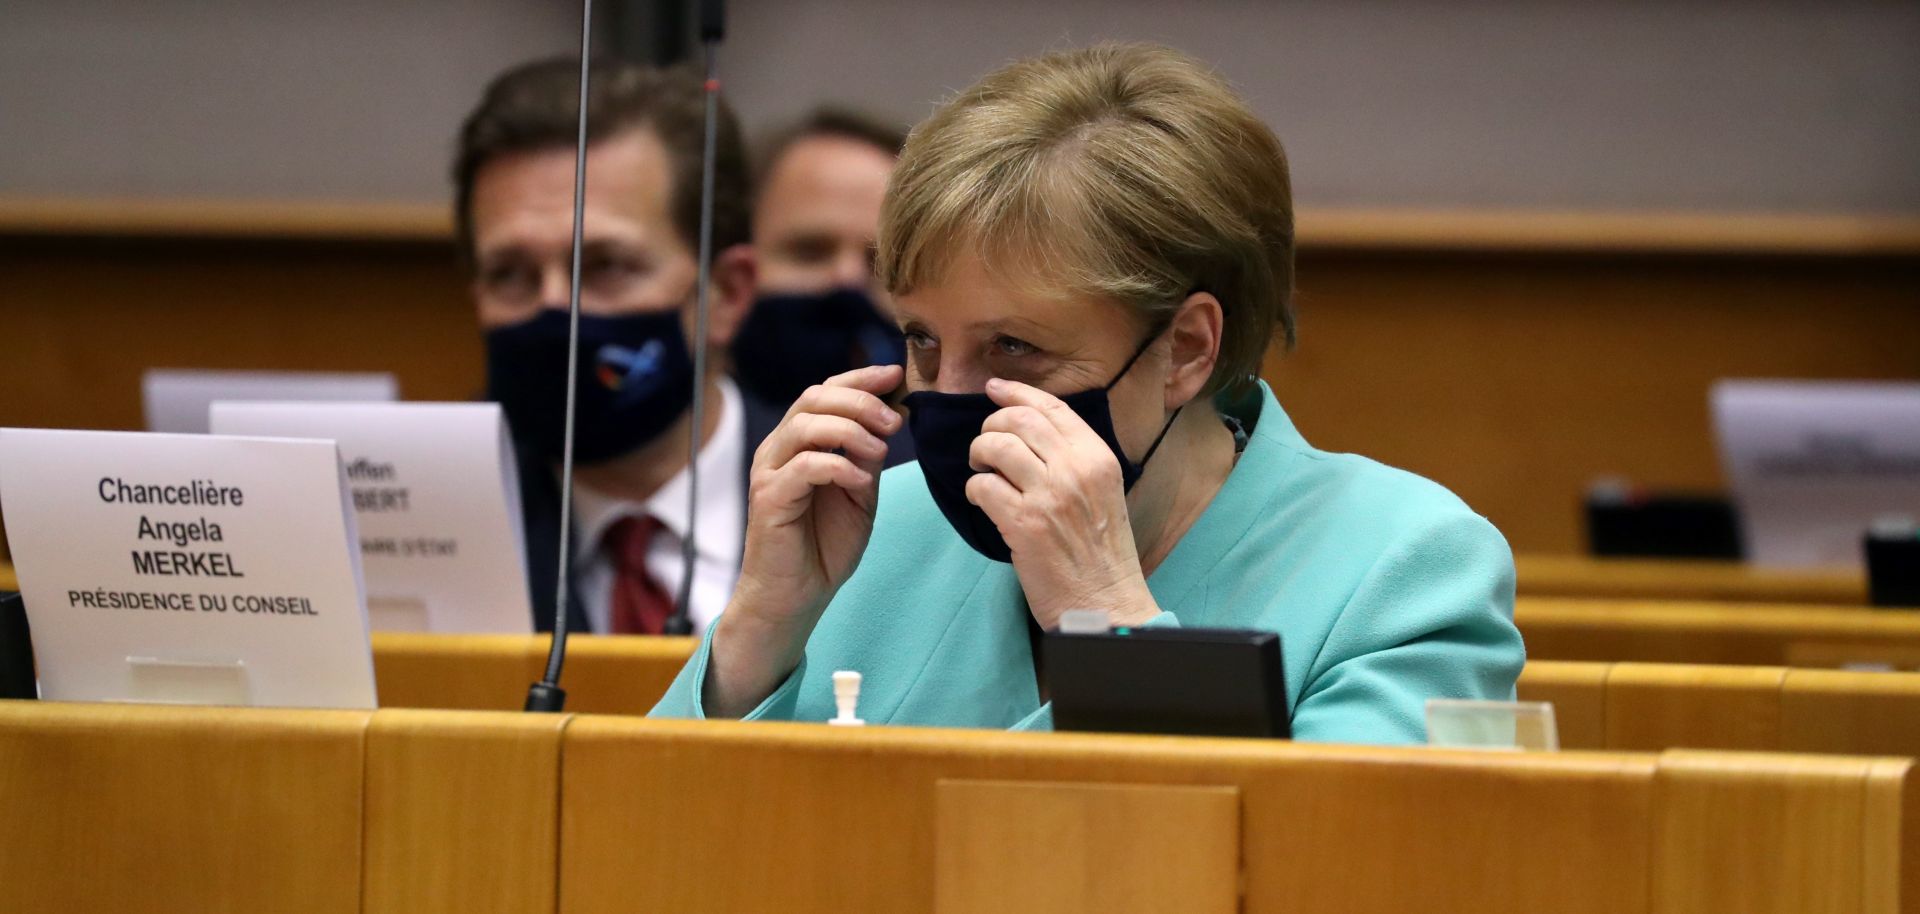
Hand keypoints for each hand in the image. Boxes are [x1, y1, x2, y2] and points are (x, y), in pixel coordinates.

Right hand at [707, 364, 901, 715]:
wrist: (796, 595)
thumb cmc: (825, 545)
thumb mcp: (858, 493)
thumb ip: (867, 456)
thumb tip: (889, 418)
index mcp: (798, 442)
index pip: (824, 391)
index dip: (860, 378)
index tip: (895, 375)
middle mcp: (778, 449)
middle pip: (814, 398)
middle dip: (859, 401)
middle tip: (894, 420)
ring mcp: (769, 472)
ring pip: (805, 425)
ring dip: (850, 430)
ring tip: (881, 450)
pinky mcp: (768, 499)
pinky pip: (803, 466)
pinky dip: (838, 465)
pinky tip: (860, 480)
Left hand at [965, 378, 1159, 629]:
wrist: (1106, 602)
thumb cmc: (1101, 553)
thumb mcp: (1103, 493)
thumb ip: (1074, 461)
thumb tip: (1029, 433)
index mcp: (1098, 458)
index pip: (1053, 408)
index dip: (1018, 392)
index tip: (994, 388)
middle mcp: (1076, 469)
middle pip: (1019, 419)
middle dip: (992, 424)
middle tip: (985, 444)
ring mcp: (1050, 495)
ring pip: (996, 446)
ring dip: (979, 453)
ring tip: (981, 470)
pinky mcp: (1024, 523)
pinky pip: (983, 486)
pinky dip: (974, 489)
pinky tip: (981, 501)